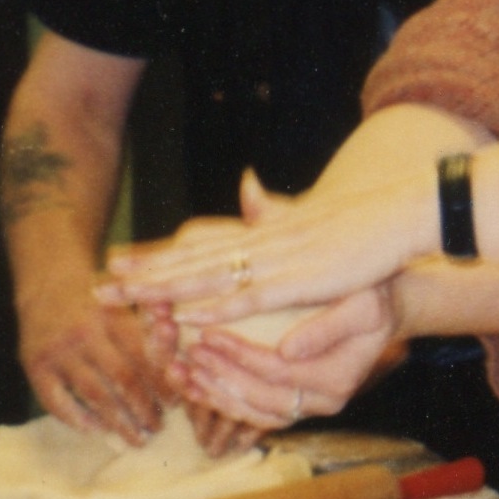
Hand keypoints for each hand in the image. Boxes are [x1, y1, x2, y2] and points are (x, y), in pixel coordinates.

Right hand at [18, 275, 166, 442]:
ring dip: (119, 422)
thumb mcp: (125, 301)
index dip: (162, 384)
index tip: (175, 404)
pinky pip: (57, 401)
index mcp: (113, 316)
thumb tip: (181, 363)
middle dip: (145, 409)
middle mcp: (85, 333)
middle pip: (123, 379)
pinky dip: (78, 420)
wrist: (46, 283)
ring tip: (137, 439)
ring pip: (95, 395)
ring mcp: (58, 351)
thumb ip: (151, 326)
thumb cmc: (98, 297)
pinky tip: (96, 431)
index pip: (144, 357)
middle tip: (158, 428)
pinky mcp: (34, 366)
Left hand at [99, 168, 434, 329]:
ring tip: (125, 299)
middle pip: (191, 259)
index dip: (158, 255)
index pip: (199, 244)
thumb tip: (247, 184)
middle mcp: (259, 244)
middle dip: (143, 275)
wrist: (399, 214)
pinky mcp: (298, 281)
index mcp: (261, 234)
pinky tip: (185, 315)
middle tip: (99, 285)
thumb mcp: (308, 215)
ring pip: (208, 277)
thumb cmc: (360, 222)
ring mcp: (276, 262)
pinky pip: (248, 297)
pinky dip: (215, 307)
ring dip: (164, 290)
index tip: (119, 261)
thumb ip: (272, 208)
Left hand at [174, 285, 400, 433]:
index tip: (209, 334)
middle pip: (262, 399)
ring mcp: (310, 407)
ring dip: (217, 396)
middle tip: (189, 354)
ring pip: (255, 414)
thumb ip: (328, 327)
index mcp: (338, 379)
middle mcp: (325, 402)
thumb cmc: (372, 298)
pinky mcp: (297, 404)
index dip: (240, 356)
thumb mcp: (362, 304)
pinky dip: (226, 401)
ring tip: (185, 374)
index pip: (278, 373)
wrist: (383, 311)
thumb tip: (288, 350)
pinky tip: (199, 386)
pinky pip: (256, 414)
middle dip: (221, 377)